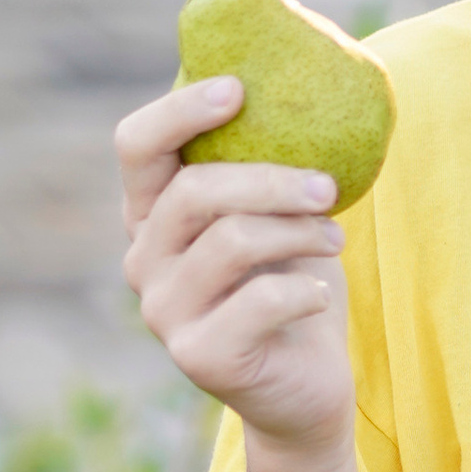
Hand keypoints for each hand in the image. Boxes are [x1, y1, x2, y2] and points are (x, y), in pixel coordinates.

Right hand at [117, 78, 353, 451]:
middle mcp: (144, 261)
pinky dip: (305, 289)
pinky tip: (318, 295)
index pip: (136, 146)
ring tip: (333, 239)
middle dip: (272, 180)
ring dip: (299, 232)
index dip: (180, 111)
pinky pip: (261, 300)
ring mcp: (164, 312)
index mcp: (151, 216)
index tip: (240, 89)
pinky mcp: (200, 356)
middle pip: (195, 191)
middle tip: (328, 188)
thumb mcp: (276, 217)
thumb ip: (263, 164)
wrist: (304, 389)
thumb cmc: (290, 286)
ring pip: (231, 241)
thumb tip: (294, 82)